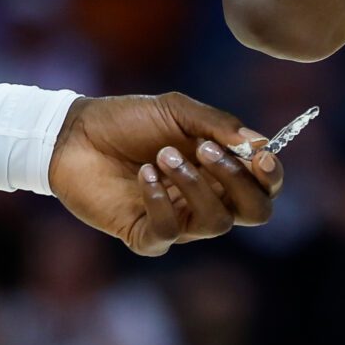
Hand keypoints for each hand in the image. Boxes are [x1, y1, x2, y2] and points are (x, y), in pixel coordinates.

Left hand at [48, 93, 284, 256]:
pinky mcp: (145, 235)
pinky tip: (144, 174)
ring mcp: (178, 221)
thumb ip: (218, 124)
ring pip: (214, 223)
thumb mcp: (177, 110)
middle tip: (206, 150)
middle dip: (239, 183)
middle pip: (253, 213)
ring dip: (194, 185)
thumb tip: (261, 143)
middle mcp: (206, 200)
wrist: (73, 134)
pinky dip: (159, 200)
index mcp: (221, 171)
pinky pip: (168, 232)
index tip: (260, 156)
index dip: (271, 177)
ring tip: (163, 155)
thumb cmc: (128, 120)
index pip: (264, 187)